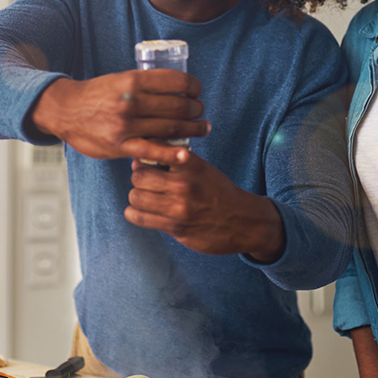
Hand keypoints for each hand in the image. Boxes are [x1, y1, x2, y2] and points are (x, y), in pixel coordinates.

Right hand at [30, 70, 208, 163]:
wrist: (66, 110)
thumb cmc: (97, 95)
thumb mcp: (120, 79)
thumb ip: (144, 84)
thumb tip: (176, 88)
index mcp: (133, 80)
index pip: (176, 82)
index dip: (194, 87)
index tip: (197, 92)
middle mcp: (131, 101)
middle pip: (178, 106)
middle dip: (196, 109)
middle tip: (200, 112)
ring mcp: (126, 125)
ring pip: (170, 128)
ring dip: (193, 129)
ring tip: (202, 128)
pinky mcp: (120, 146)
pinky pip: (152, 151)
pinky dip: (172, 154)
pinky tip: (186, 154)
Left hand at [125, 152, 283, 260]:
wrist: (244, 221)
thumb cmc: (218, 191)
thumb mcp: (202, 168)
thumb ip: (172, 163)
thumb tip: (136, 160)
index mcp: (190, 164)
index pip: (153, 150)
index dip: (144, 156)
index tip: (146, 161)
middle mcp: (184, 184)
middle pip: (138, 175)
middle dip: (138, 178)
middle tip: (146, 183)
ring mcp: (179, 207)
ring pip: (136, 196)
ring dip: (137, 197)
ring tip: (145, 198)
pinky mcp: (175, 227)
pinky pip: (139, 217)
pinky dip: (134, 214)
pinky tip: (142, 212)